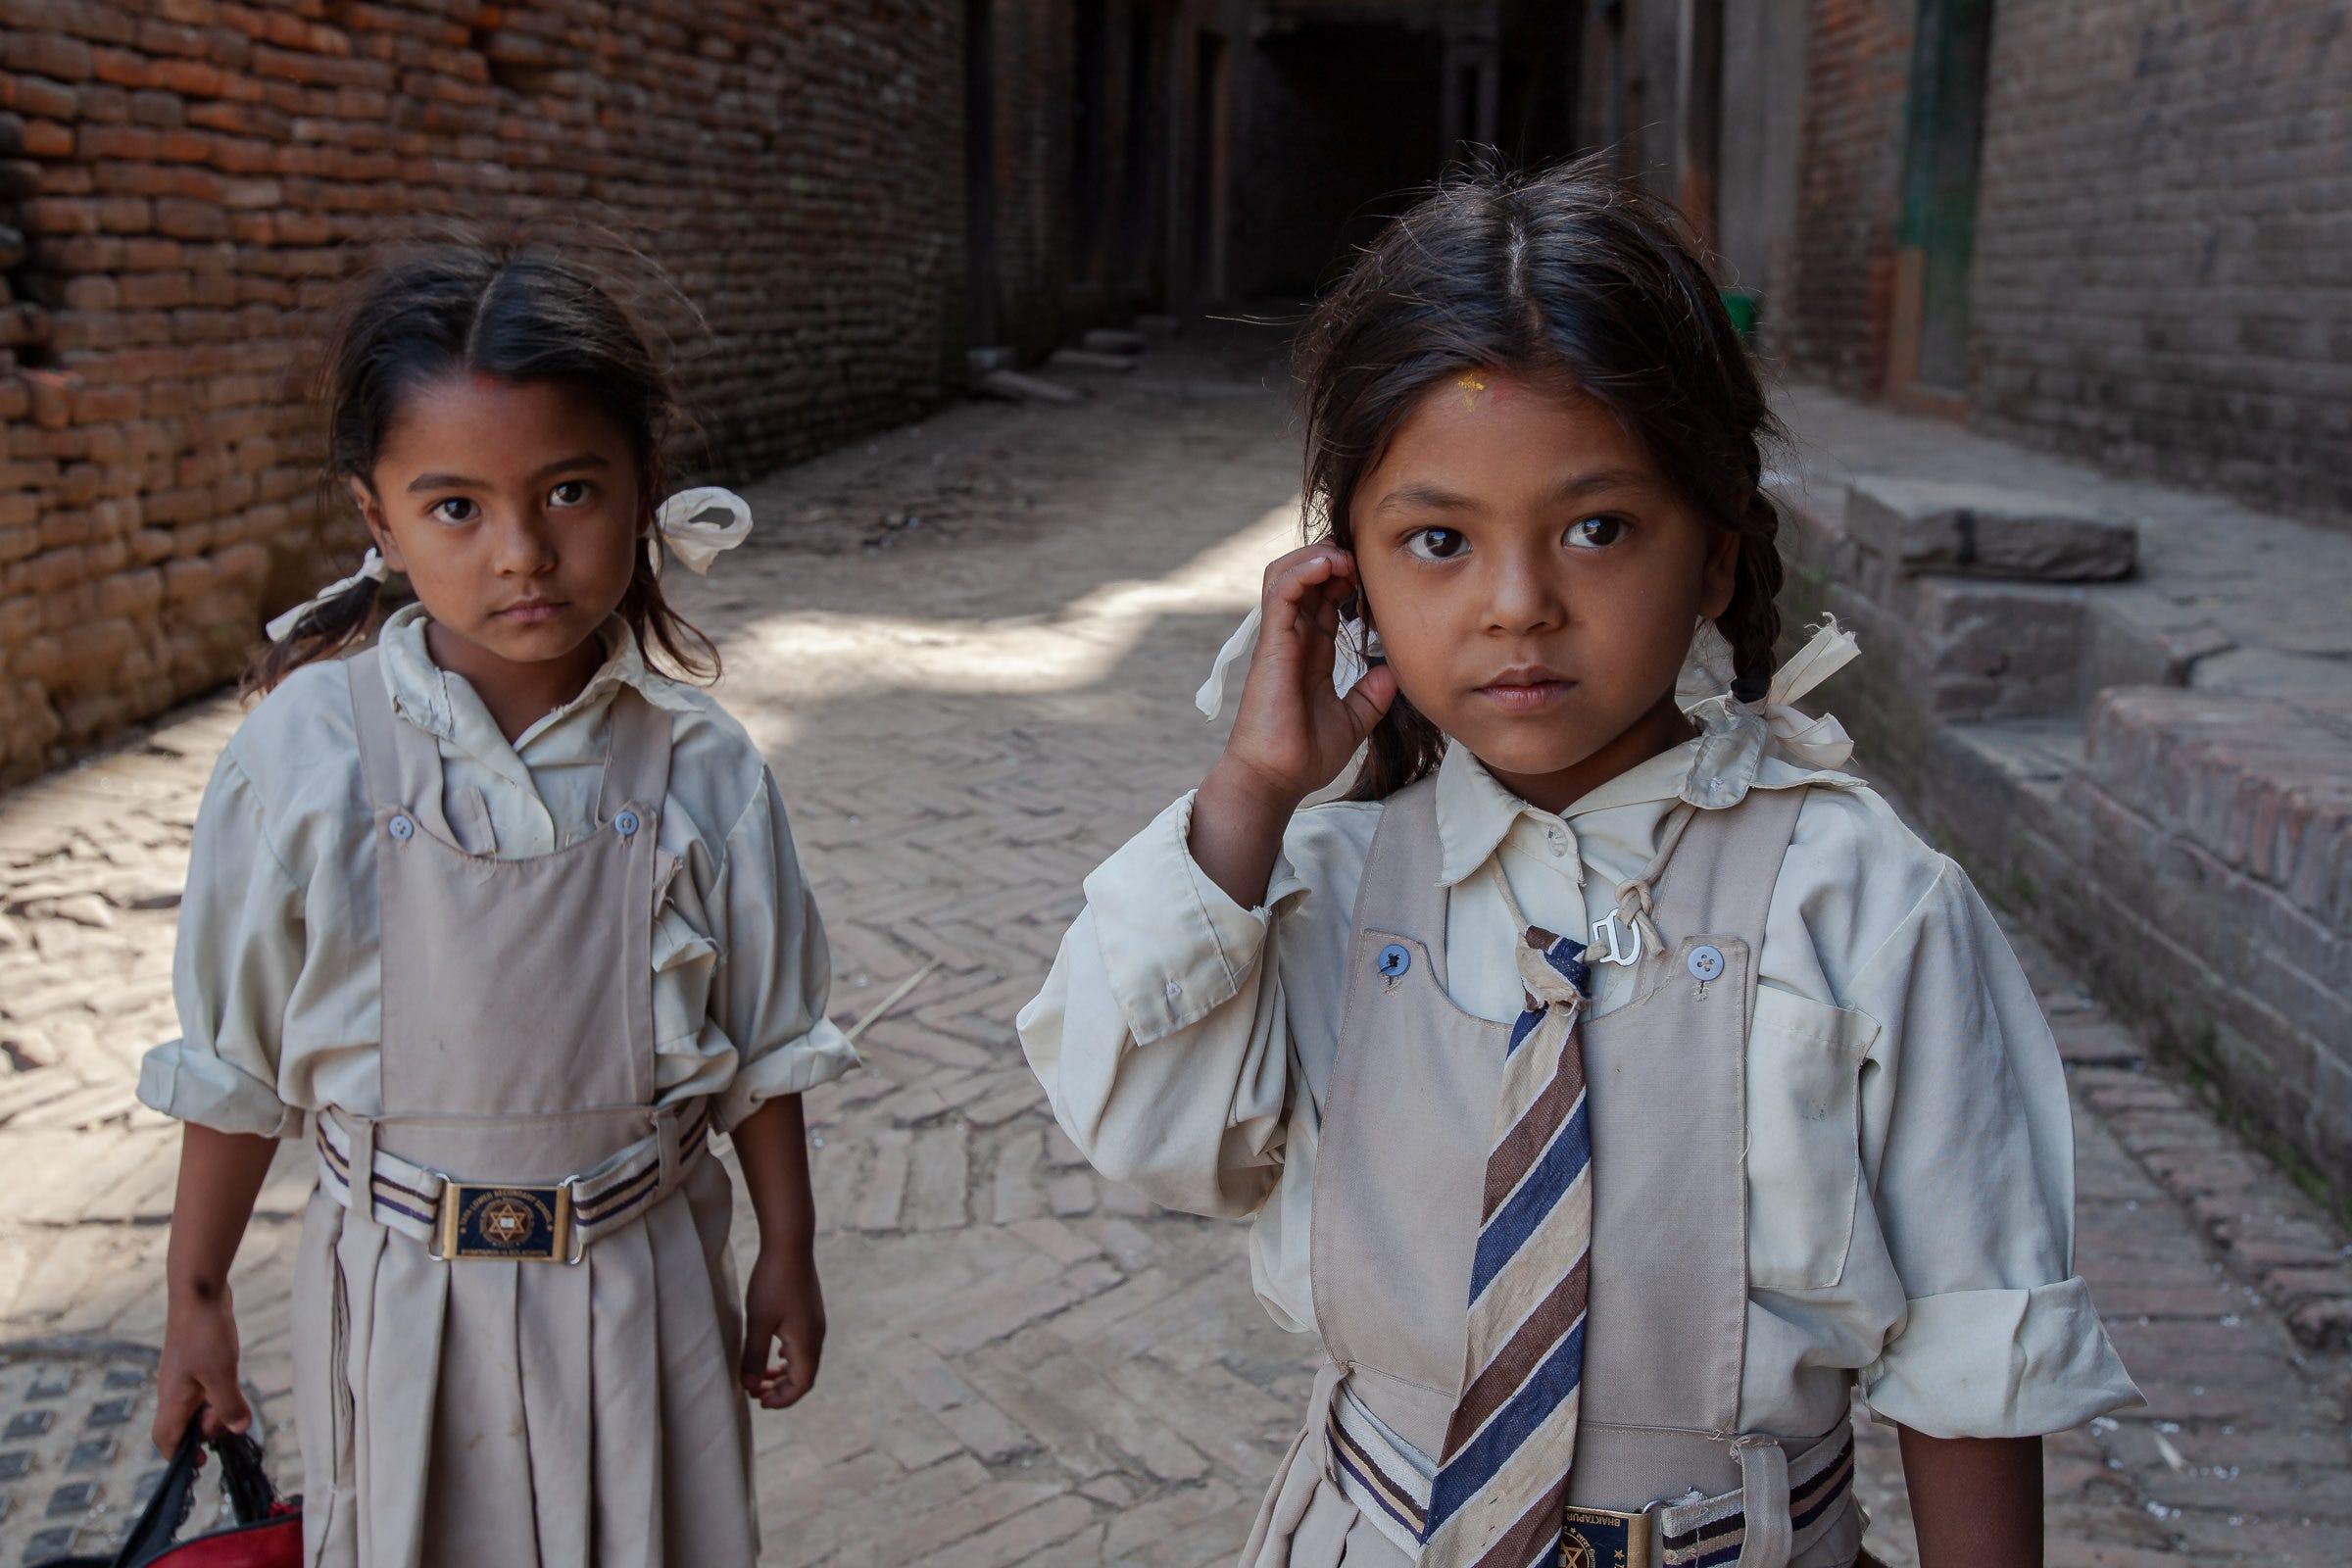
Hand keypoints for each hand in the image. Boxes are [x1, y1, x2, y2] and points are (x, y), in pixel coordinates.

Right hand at [153, 1286, 249, 1453]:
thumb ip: (229, 1405)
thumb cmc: (206, 1335)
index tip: (203, 1461)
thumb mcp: (222, 1375)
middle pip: (183, 1426)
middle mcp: (172, 1391)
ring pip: (195, 1406)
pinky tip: (231, 1378)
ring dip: (214, 1409)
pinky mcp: (193, 1361)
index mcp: (173, 1400)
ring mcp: (181, 1375)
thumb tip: (238, 1430)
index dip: (180, 1456)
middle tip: (229, 1416)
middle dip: (206, 1429)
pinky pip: (202, 1387)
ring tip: (233, 1395)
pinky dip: (215, 1392)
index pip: (166, 1441)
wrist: (199, 1294)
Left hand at [740, 1245, 824, 1409]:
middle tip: (755, 1393)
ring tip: (759, 1376)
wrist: (790, 1245)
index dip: (782, 1399)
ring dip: (783, 1373)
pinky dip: (787, 1357)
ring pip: (803, 1360)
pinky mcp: (810, 1313)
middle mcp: (816, 1335)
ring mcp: (815, 1323)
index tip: (759, 1402)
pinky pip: (803, 1345)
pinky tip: (773, 1352)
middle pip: (804, 1375)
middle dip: (780, 1389)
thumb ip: (754, 1356)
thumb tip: (749, 1386)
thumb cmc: (773, 1282)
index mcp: (807, 1342)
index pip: (801, 1384)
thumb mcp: (758, 1322)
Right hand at [1218, 544, 1398, 806]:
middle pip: (1305, 576)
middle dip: (1334, 557)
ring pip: (1287, 574)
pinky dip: (1304, 571)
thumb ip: (1371, 694)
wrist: (1277, 779)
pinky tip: (1329, 567)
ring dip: (1316, 557)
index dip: (1348, 578)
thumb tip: (1393, 671)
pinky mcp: (1271, 644)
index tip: (1376, 578)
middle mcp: (1293, 639)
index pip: (1325, 598)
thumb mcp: (1353, 721)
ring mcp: (1280, 638)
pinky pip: (1282, 592)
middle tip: (1363, 560)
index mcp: (1311, 652)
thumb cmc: (1304, 755)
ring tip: (1344, 559)